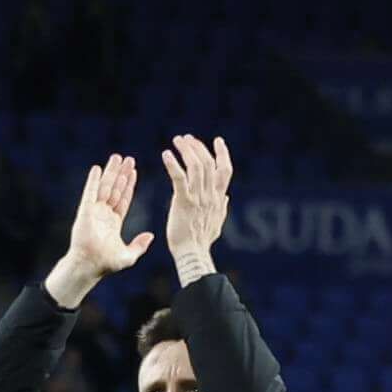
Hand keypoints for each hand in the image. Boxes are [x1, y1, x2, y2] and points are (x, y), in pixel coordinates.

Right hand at [52, 155, 154, 297]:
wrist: (89, 266)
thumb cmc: (105, 264)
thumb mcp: (128, 255)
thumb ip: (139, 245)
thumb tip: (150, 235)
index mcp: (114, 222)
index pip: (124, 199)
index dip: (129, 185)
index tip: (134, 172)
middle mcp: (104, 214)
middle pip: (115, 189)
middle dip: (122, 174)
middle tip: (129, 159)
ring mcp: (94, 211)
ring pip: (105, 187)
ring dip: (111, 172)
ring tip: (117, 157)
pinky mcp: (85, 211)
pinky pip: (90, 192)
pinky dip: (93, 180)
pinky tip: (97, 168)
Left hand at [157, 133, 233, 277]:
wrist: (192, 253)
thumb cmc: (201, 241)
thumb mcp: (217, 222)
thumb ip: (221, 207)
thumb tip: (226, 196)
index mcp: (218, 198)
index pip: (225, 169)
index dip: (222, 153)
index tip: (217, 140)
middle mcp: (210, 195)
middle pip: (209, 162)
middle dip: (198, 147)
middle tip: (187, 138)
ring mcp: (198, 197)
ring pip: (196, 166)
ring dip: (187, 150)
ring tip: (177, 141)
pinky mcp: (183, 201)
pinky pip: (179, 177)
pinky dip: (173, 163)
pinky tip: (166, 154)